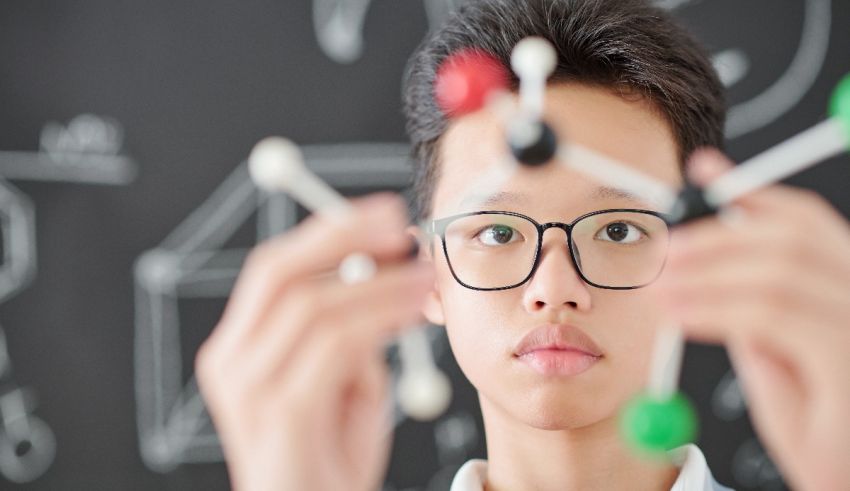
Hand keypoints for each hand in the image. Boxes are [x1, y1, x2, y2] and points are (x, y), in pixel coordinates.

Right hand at [195, 194, 433, 490]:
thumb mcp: (340, 386)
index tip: (382, 215)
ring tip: (425, 277)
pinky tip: (413, 308)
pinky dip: (380, 315)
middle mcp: (231, 363)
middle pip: (280, 271)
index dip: (327, 231)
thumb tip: (380, 283)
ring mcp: (250, 390)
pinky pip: (335, 344)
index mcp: (239, 349)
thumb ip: (348, 334)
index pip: (274, 269)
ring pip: (314, 304)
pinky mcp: (282, 414)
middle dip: (343, 236)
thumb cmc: (328, 461)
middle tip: (400, 226)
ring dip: (380, 283)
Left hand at [651, 149, 849, 490]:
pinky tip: (678, 315)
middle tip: (666, 250)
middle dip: (717, 236)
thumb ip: (758, 314)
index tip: (702, 168)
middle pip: (790, 239)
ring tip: (659, 288)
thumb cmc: (819, 432)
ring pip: (776, 273)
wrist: (843, 484)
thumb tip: (713, 269)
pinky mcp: (848, 364)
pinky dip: (714, 309)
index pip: (808, 222)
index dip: (753, 189)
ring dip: (706, 274)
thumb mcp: (779, 364)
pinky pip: (770, 316)